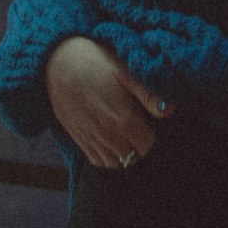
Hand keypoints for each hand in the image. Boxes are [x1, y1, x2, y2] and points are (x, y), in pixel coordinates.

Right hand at [44, 36, 172, 167]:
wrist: (57, 63)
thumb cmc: (96, 63)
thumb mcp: (126, 72)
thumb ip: (149, 94)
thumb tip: (170, 110)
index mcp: (126, 121)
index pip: (148, 146)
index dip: (152, 135)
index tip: (150, 123)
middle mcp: (110, 137)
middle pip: (134, 158)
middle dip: (140, 146)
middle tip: (138, 127)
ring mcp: (93, 141)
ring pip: (117, 164)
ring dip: (124, 154)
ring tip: (126, 135)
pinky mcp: (79, 140)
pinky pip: (98, 161)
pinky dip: (107, 157)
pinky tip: (110, 140)